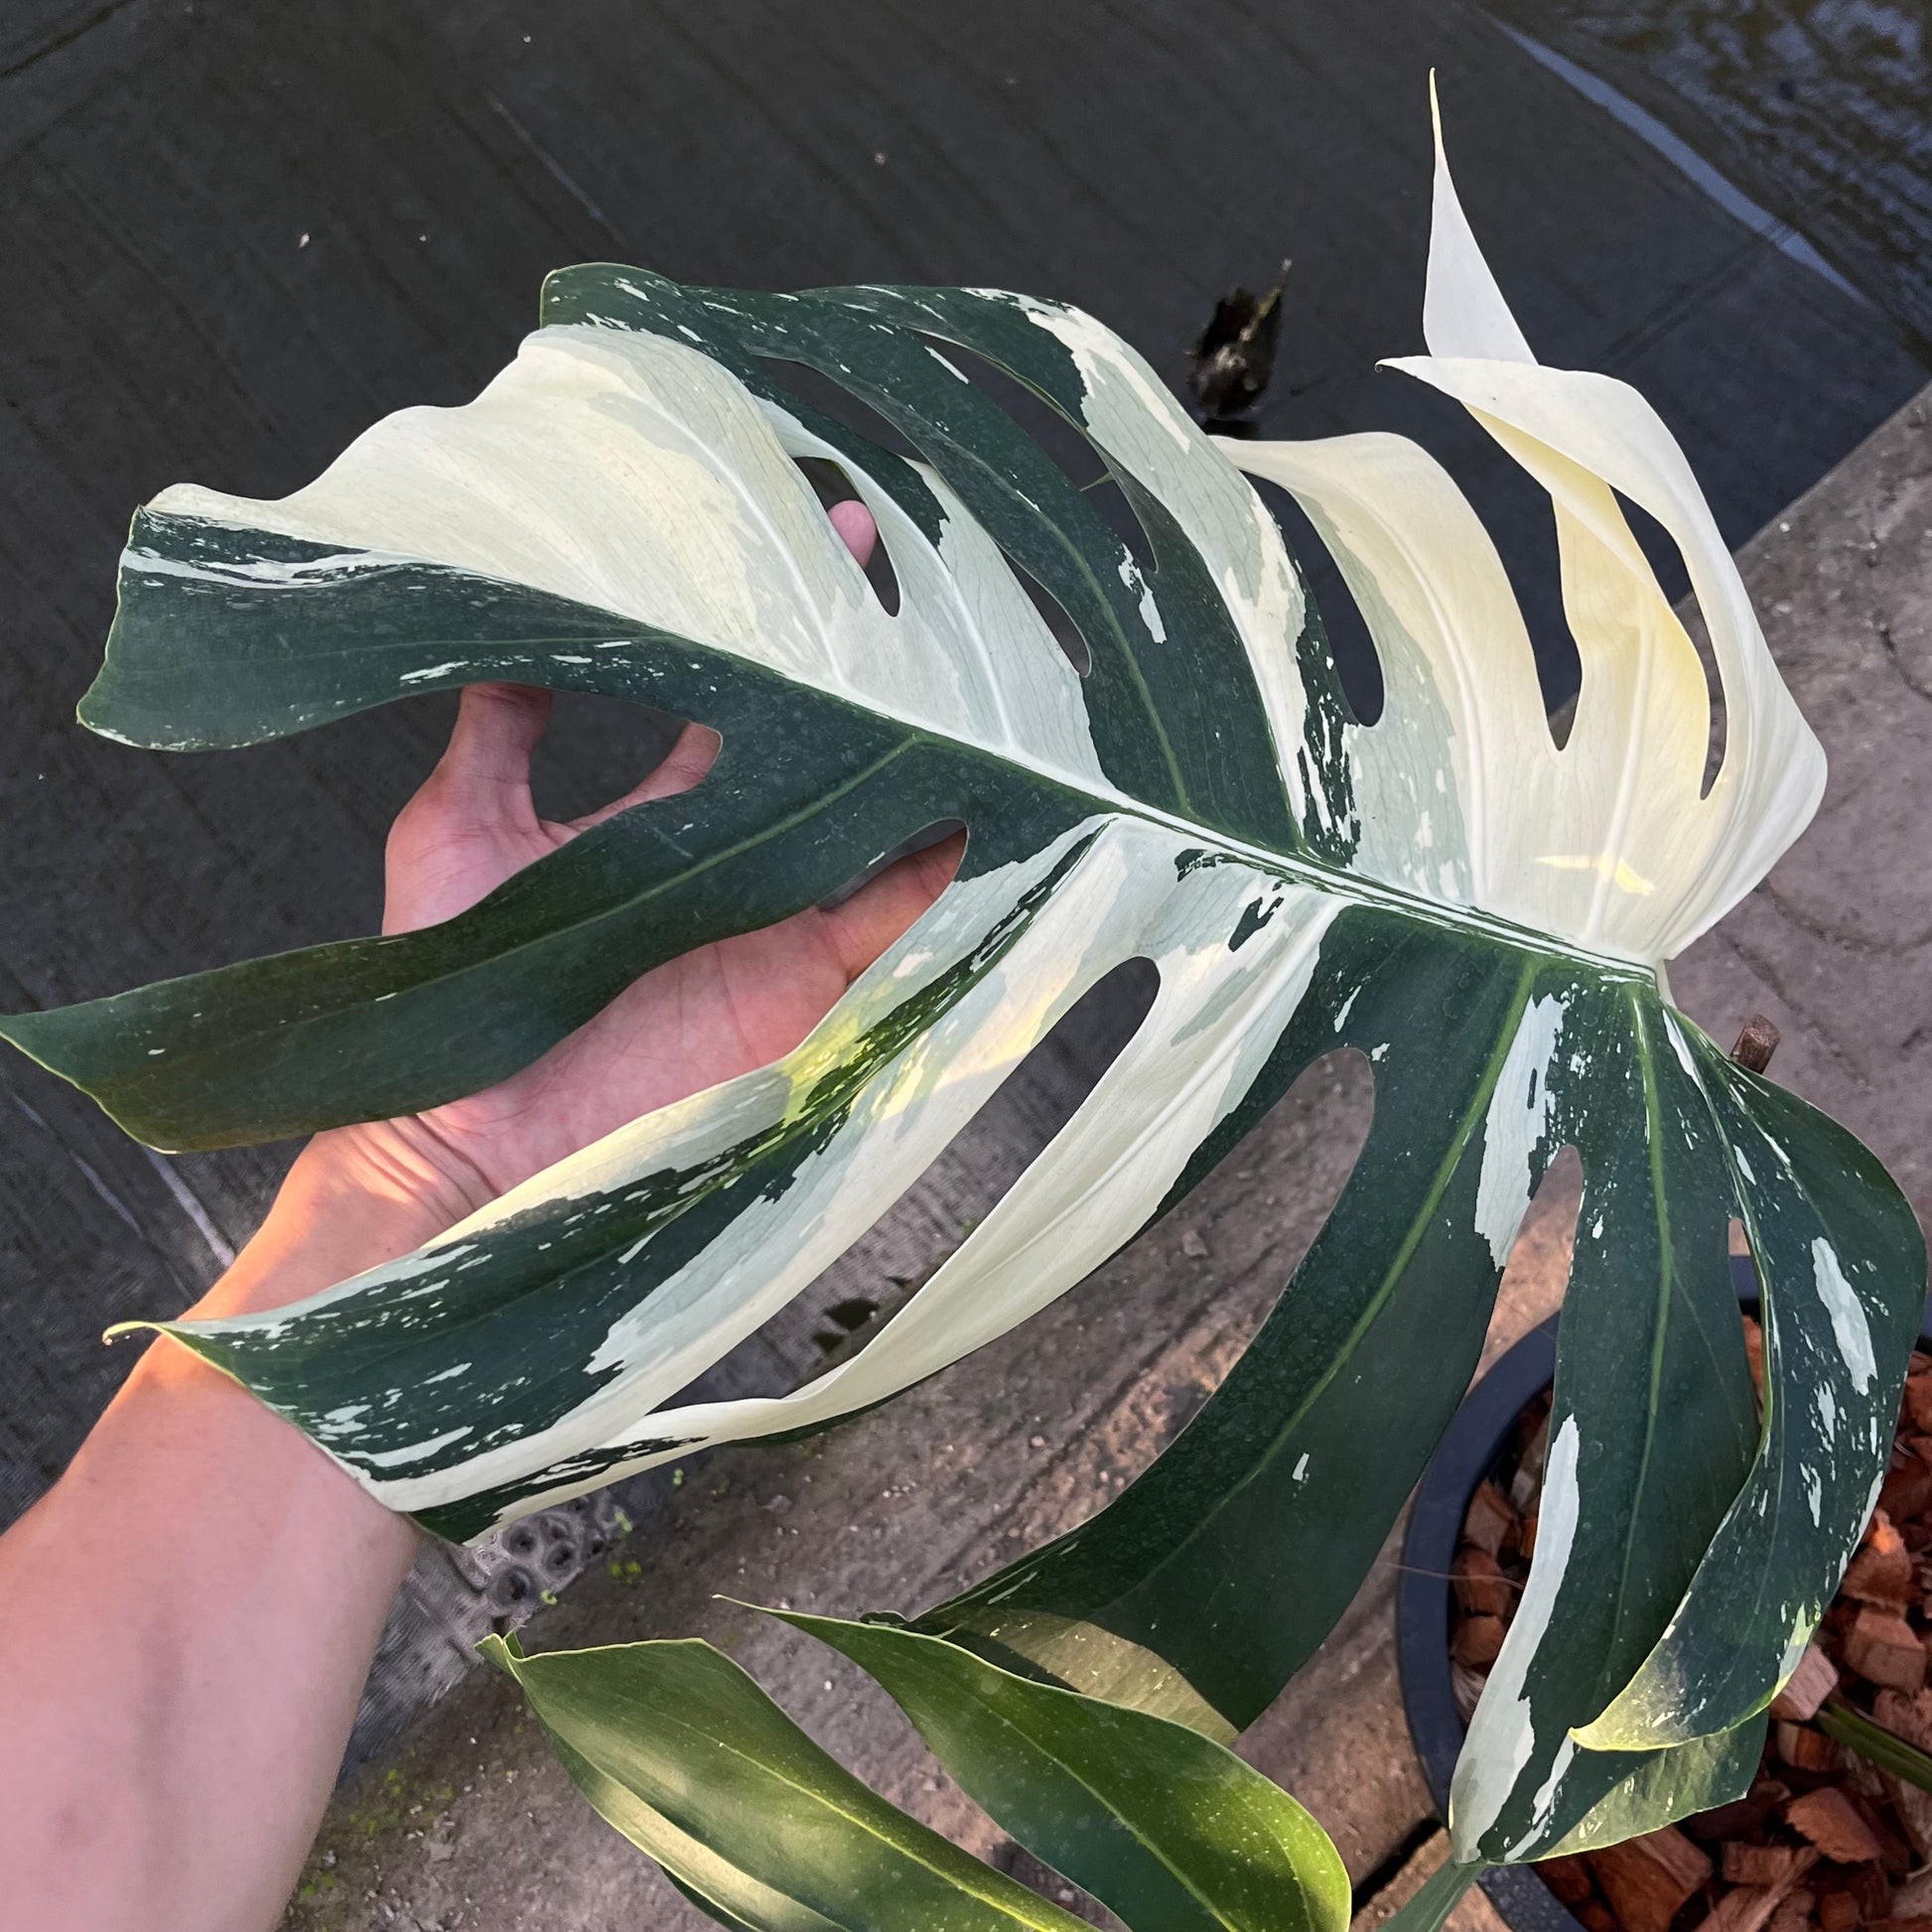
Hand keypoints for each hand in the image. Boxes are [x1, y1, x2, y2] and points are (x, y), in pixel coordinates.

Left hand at [205, 499, 962, 1308]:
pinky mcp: (805, 977)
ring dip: (919, 755)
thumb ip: (500, 724)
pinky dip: (942, 864)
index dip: (778, 624)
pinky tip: (981, 799)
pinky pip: (895, 913)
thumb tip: (506, 613)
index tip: (812, 534)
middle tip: (909, 580)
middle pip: (825, 748)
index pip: (742, 701)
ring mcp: (779, 917)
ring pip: (875, 822)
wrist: (465, 1110)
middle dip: (867, 669)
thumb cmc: (453, 968)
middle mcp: (739, 857)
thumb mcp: (461, 818)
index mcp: (669, 814)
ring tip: (964, 674)